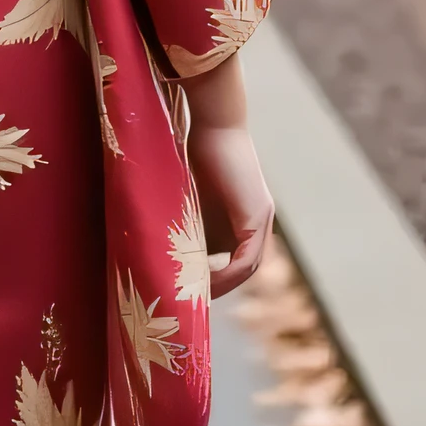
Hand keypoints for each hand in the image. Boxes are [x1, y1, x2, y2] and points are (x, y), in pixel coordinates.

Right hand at [187, 113, 272, 297]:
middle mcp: (259, 222)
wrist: (214, 123)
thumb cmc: (196, 152)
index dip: (215, 280)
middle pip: (243, 269)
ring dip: (221, 285)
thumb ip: (189, 224)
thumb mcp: (190, 199)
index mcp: (245, 218)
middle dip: (217, 288)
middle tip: (190, 301)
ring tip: (193, 295)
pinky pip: (246, 259)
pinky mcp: (257, 216)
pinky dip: (227, 274)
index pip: (235, 261)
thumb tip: (164, 252)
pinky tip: (205, 280)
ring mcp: (262, 220)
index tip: (189, 290)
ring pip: (247, 268)